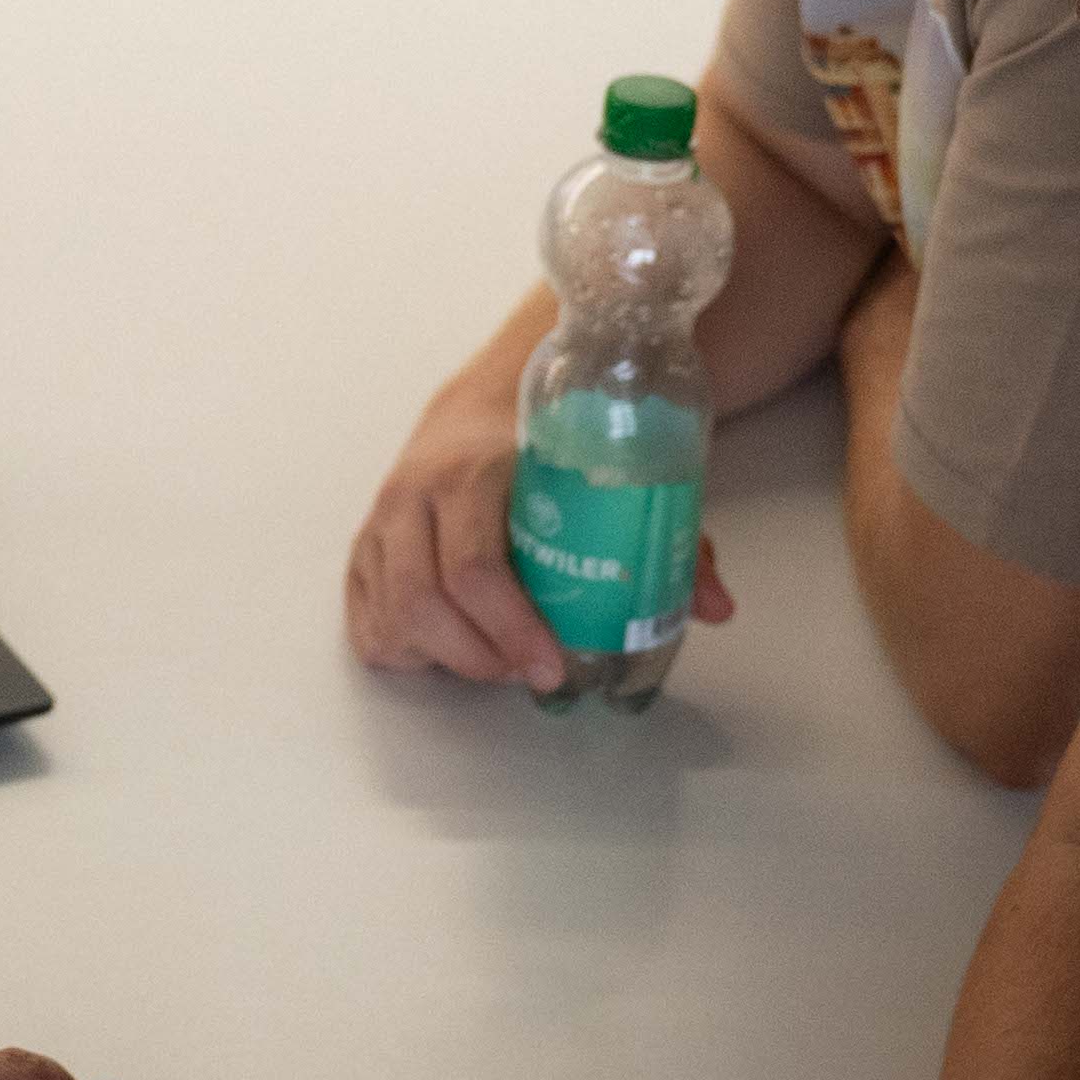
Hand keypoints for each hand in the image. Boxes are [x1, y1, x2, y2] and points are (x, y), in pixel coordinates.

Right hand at [344, 363, 736, 691]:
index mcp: (472, 471)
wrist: (478, 405)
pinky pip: (366, 621)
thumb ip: (667, 538)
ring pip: (390, 618)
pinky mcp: (362, 550)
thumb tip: (717, 607)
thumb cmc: (548, 452)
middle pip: (423, 603)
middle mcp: (412, 495)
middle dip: (479, 657)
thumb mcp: (611, 478)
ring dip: (445, 658)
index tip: (552, 666)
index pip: (475, 568)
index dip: (511, 630)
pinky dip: (405, 651)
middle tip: (530, 674)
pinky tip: (449, 651)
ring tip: (497, 662)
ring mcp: (379, 524)